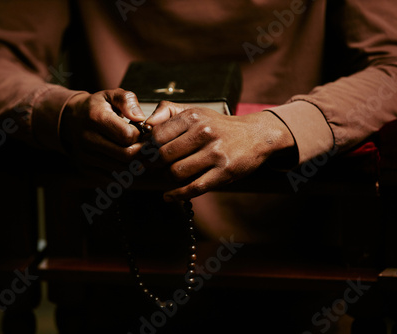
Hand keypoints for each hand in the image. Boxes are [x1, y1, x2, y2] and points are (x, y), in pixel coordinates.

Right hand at [60, 89, 145, 174]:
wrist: (72, 120)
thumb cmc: (97, 107)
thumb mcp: (111, 95)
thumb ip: (127, 101)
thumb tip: (139, 118)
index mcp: (95, 118)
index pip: (127, 135)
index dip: (141, 135)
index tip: (144, 132)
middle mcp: (87, 139)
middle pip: (125, 155)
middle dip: (141, 152)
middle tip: (146, 146)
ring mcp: (85, 157)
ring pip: (121, 169)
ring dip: (135, 164)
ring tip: (137, 152)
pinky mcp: (85, 169)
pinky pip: (112, 179)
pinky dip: (124, 173)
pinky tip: (126, 162)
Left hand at [145, 101, 295, 200]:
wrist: (256, 135)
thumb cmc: (218, 126)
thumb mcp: (195, 112)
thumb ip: (168, 113)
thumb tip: (144, 126)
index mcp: (193, 117)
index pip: (156, 136)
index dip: (145, 149)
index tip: (140, 156)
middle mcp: (204, 133)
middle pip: (163, 156)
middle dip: (151, 166)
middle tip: (146, 170)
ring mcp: (215, 153)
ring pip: (176, 173)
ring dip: (167, 178)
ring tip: (167, 176)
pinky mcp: (224, 172)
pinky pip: (194, 188)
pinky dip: (177, 195)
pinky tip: (168, 196)